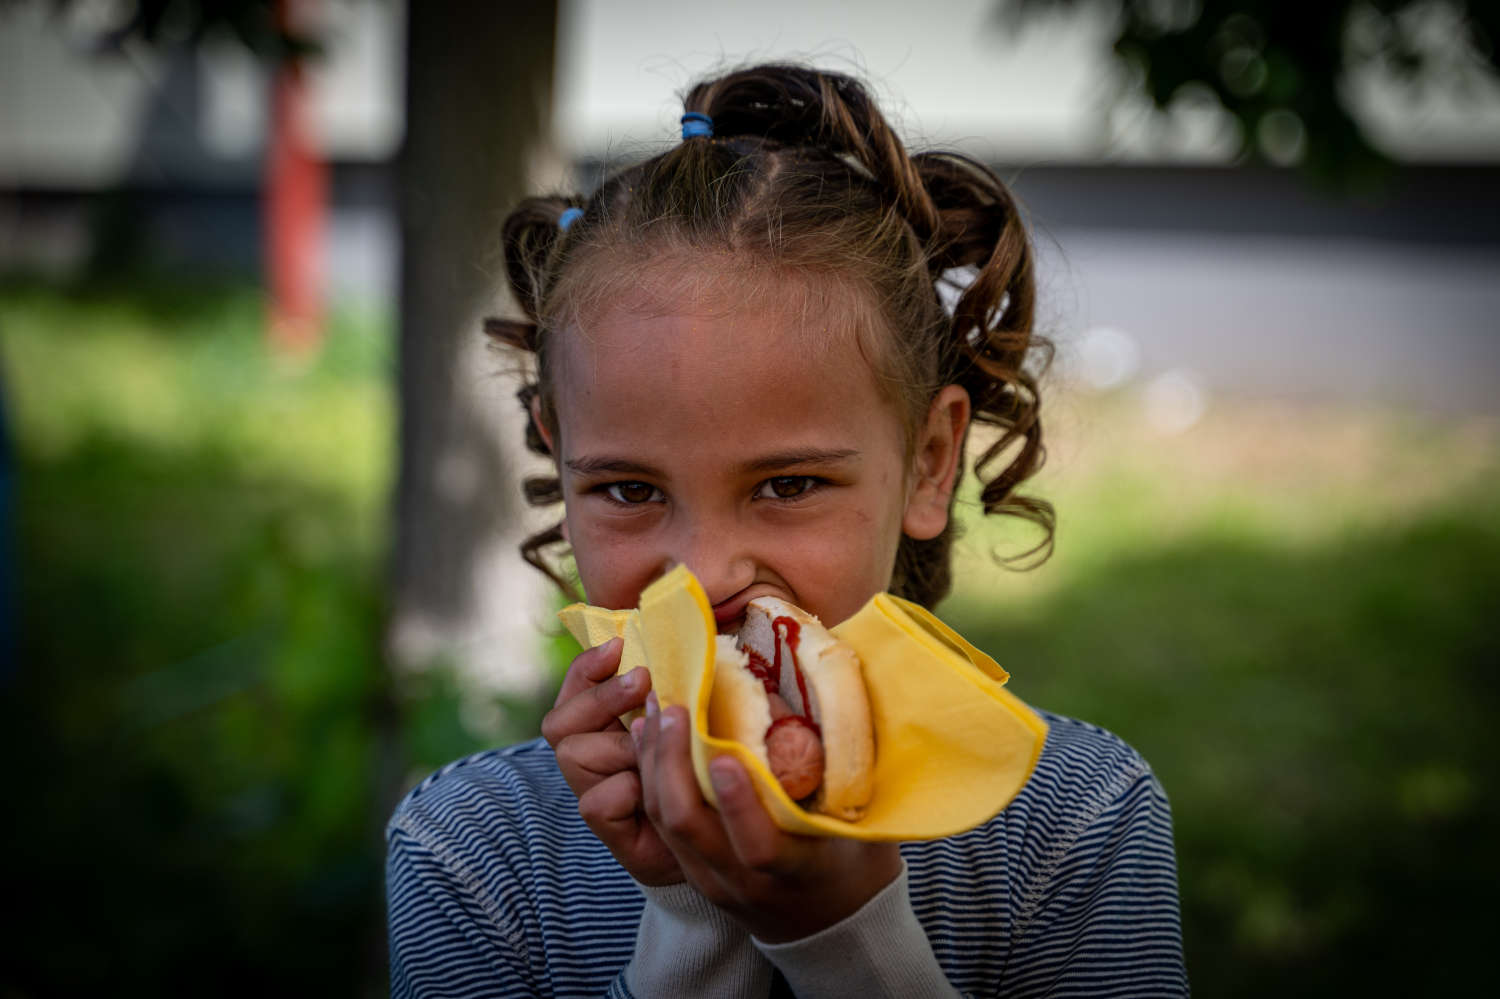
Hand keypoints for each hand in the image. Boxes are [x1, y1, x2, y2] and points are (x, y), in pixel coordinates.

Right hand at [541, 639, 683, 885]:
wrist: (721, 836)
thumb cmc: (703, 770)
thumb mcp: (687, 723)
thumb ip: (668, 693)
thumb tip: (670, 649)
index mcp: (603, 727)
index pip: (574, 689)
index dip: (587, 666)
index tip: (618, 645)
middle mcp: (589, 759)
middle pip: (558, 722)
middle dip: (602, 696)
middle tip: (643, 681)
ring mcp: (593, 794)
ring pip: (574, 754)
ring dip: (621, 746)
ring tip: (658, 751)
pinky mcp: (605, 829)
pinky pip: (597, 800)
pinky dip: (629, 790)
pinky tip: (656, 792)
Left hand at [634, 699, 901, 942]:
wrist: (830, 922)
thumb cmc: (852, 858)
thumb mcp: (855, 822)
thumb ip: (826, 768)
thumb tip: (779, 698)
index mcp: (796, 872)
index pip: (759, 848)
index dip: (738, 804)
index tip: (725, 758)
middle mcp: (745, 882)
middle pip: (689, 826)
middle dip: (673, 761)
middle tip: (676, 708)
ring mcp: (713, 881)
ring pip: (666, 822)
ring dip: (654, 762)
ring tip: (656, 710)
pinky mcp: (693, 874)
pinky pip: (660, 825)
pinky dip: (650, 778)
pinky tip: (647, 739)